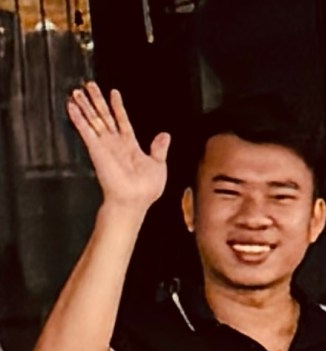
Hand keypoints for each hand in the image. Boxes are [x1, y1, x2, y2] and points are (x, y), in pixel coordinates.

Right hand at [68, 82, 170, 212]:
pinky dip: (78, 118)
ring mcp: (104, 145)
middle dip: (96, 100)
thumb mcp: (158, 166)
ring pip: (93, 120)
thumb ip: (159, 149)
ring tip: (77, 91)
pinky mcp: (96, 149)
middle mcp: (115, 143)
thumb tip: (165, 135)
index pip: (122, 120)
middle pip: (104, 116)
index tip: (114, 93)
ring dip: (85, 105)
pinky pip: (85, 130)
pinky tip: (71, 106)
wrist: (133, 201)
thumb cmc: (146, 190)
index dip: (118, 106)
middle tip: (89, 85)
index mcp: (130, 145)